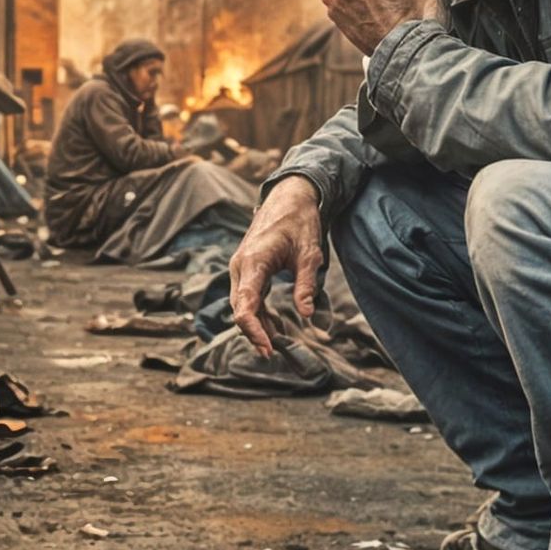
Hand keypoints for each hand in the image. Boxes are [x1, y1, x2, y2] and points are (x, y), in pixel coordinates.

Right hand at [229, 176, 322, 357]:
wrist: (289, 196)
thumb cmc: (300, 222)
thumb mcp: (310, 254)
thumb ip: (307, 285)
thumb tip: (307, 315)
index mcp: (253, 262)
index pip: (244, 306)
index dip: (253, 331)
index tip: (267, 349)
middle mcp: (241, 266)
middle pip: (240, 309)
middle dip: (254, 333)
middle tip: (274, 352)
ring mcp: (242, 267)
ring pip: (243, 305)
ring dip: (258, 325)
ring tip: (278, 344)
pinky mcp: (248, 268)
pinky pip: (249, 296)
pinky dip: (260, 313)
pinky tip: (276, 328)